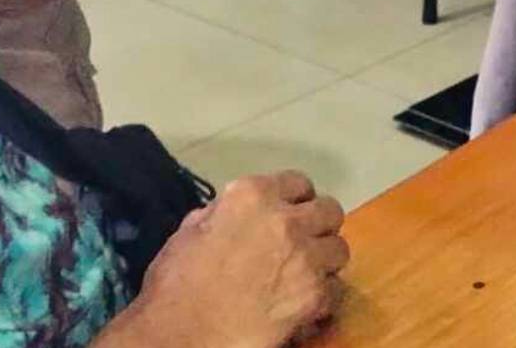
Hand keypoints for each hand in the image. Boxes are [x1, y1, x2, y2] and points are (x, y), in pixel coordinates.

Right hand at [126, 171, 348, 347]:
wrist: (183, 334)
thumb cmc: (176, 283)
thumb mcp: (192, 230)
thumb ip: (224, 213)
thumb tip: (237, 214)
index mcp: (253, 196)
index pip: (297, 182)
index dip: (295, 199)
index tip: (290, 212)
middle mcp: (287, 220)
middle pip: (329, 212)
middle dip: (317, 226)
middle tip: (302, 242)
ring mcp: (305, 258)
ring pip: (339, 249)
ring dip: (324, 259)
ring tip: (305, 273)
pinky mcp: (314, 296)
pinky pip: (336, 289)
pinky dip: (323, 295)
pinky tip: (304, 302)